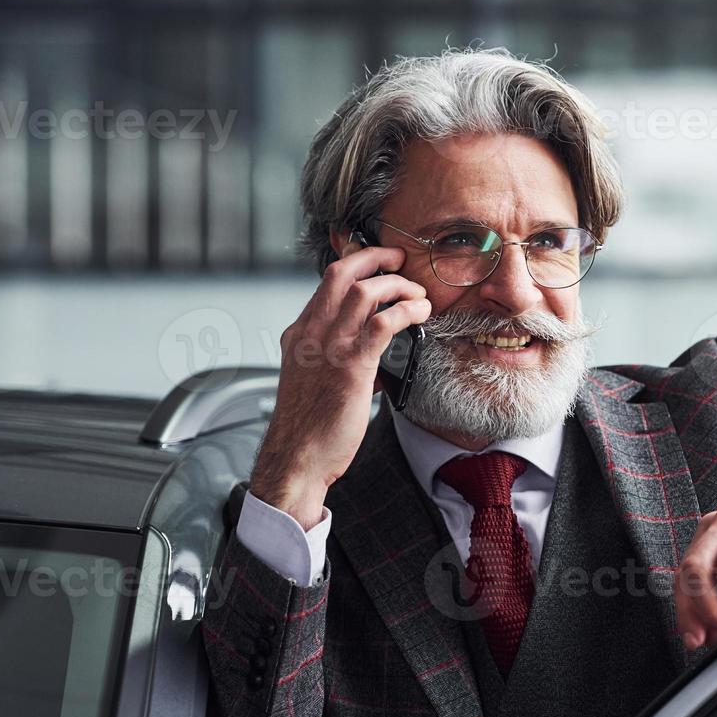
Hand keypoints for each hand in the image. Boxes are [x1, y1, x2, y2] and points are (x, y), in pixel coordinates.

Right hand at [249, 243, 430, 526]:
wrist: (296, 458)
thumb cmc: (309, 427)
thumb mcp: (313, 378)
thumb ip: (336, 356)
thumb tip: (373, 349)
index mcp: (299, 333)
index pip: (327, 281)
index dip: (357, 264)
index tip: (380, 263)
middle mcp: (310, 333)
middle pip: (341, 272)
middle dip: (376, 257)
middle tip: (400, 260)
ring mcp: (329, 347)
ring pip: (365, 291)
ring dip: (398, 285)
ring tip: (417, 295)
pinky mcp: (351, 366)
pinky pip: (385, 323)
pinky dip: (407, 311)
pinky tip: (420, 314)